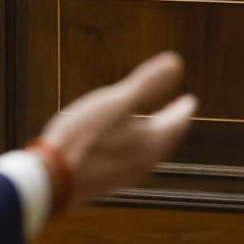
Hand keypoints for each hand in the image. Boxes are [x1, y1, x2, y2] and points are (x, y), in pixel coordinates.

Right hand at [34, 52, 195, 210]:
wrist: (52, 180)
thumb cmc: (83, 137)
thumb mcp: (115, 102)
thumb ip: (146, 84)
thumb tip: (176, 61)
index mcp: (149, 143)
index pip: (176, 124)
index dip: (184, 109)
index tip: (191, 101)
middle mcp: (142, 163)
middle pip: (164, 140)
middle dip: (171, 124)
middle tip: (177, 113)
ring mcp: (123, 176)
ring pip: (146, 153)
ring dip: (152, 137)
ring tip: (149, 127)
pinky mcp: (104, 182)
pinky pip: (128, 162)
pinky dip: (133, 148)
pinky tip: (119, 147)